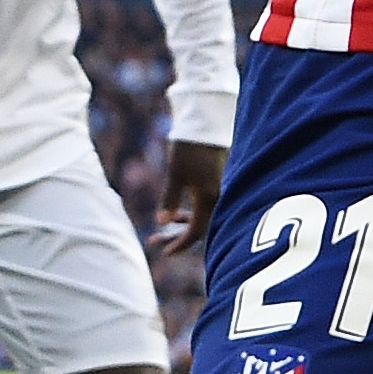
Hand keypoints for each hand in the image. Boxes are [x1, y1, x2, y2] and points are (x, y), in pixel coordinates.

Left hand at [151, 140, 228, 255]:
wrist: (208, 121)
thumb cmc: (191, 147)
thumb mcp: (176, 173)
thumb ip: (170, 199)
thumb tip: (161, 222)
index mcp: (209, 198)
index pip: (196, 232)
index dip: (180, 244)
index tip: (164, 252)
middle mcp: (217, 197)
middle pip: (199, 227)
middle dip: (176, 236)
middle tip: (154, 242)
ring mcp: (218, 190)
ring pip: (201, 216)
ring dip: (181, 224)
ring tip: (161, 226)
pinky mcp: (216, 182)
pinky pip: (204, 206)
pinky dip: (190, 212)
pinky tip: (175, 211)